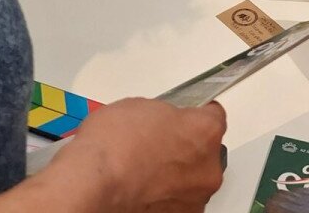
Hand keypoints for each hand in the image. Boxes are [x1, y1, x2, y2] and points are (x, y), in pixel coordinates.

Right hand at [45, 99, 225, 212]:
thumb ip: (165, 115)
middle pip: (206, 151)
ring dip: (178, 174)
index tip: (187, 116)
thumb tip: (163, 123)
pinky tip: (144, 188)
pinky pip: (179, 201)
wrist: (94, 182)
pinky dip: (167, 196)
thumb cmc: (112, 146)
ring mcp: (196, 197)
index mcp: (205, 131)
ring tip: (146, 170)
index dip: (195, 114)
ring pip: (194, 179)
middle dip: (187, 146)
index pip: (214, 115)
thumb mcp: (140, 107)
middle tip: (159, 144)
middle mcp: (208, 166)